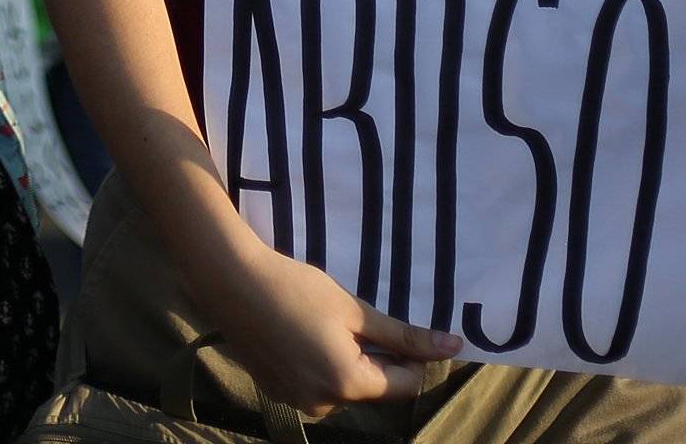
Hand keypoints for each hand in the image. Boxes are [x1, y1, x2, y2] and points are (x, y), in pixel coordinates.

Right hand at [206, 242, 458, 418]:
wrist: (230, 282)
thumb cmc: (297, 289)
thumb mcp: (355, 309)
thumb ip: (405, 335)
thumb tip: (454, 347)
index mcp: (349, 383)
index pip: (405, 384)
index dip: (411, 355)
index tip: (398, 326)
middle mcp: (324, 404)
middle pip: (373, 387)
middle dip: (376, 357)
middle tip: (357, 317)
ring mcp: (297, 401)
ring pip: (344, 386)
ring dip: (348, 360)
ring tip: (325, 321)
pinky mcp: (278, 392)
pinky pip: (317, 384)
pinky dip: (320, 363)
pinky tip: (303, 330)